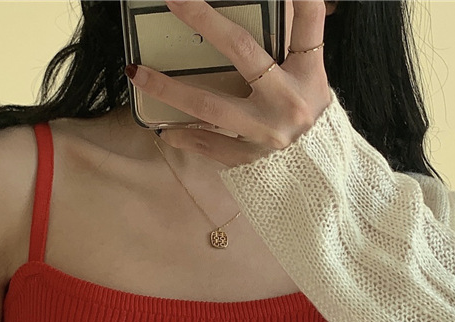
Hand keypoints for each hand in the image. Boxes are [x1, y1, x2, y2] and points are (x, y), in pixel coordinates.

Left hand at [124, 0, 331, 166]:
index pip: (307, 19)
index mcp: (308, 72)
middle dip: (205, 20)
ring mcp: (267, 132)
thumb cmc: (308, 113)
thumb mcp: (310, 75)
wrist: (316, 172)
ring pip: (212, 105)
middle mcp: (289, 100)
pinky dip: (186, 136)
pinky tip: (165, 129)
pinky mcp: (252, 158)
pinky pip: (211, 145)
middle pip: (242, 51)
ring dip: (170, 88)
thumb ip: (293, 41)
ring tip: (138, 74)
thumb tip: (276, 4)